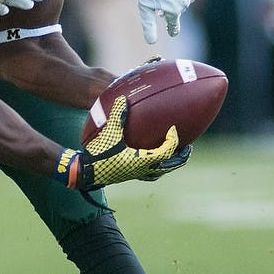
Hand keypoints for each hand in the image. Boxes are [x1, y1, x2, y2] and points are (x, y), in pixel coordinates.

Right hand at [63, 96, 187, 189]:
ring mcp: (137, 175)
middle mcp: (144, 170)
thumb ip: (117, 116)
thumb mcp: (109, 133)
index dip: (174, 140)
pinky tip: (150, 158)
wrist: (85, 173)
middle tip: (188, 147)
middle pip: (170, 165)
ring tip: (174, 155)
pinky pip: (149, 173)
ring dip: (170, 164)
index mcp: (144, 160)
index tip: (174, 129)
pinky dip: (156, 166)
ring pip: (161, 171)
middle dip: (181, 157)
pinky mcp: (129, 176)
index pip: (168, 151)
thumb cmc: (99, 154)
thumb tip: (124, 98)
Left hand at [132, 0, 198, 44]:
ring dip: (176, 0)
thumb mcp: (144, 8)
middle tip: (159, 3)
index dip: (172, 29)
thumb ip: (148, 26)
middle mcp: (185, 4)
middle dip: (168, 9)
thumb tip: (151, 42)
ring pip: (184, 1)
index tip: (171, 32)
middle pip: (177, 11)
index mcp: (173, 12)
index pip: (174, 26)